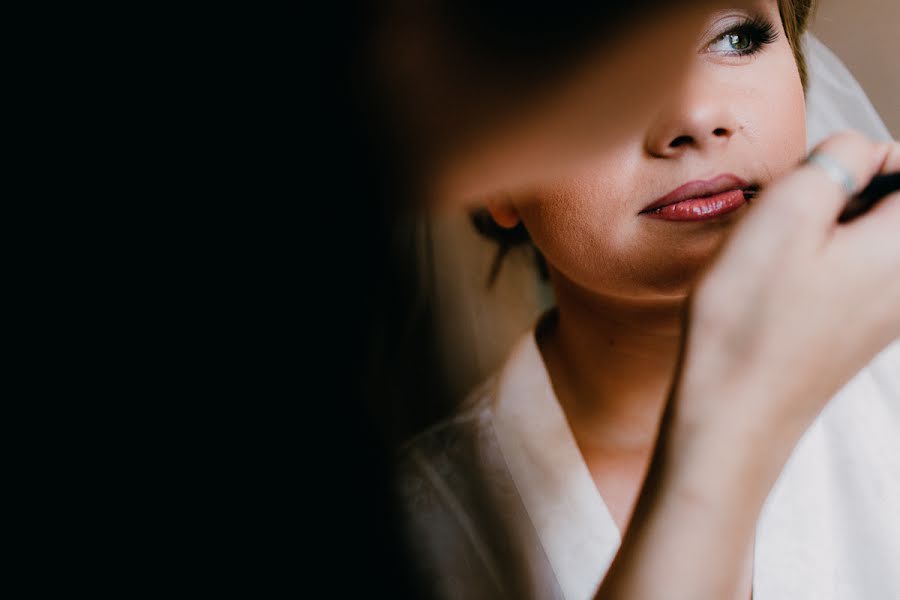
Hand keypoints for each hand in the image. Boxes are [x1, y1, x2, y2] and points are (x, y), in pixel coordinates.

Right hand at [676, 131, 899, 447]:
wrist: (734, 413)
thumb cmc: (751, 320)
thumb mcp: (783, 213)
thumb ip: (835, 158)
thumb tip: (857, 151)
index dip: (858, 158)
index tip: (813, 185)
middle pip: (890, 203)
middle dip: (842, 193)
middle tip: (789, 221)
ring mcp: (890, 310)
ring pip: (869, 236)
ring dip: (826, 229)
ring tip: (780, 257)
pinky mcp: (864, 330)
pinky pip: (856, 271)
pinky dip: (821, 264)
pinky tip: (782, 287)